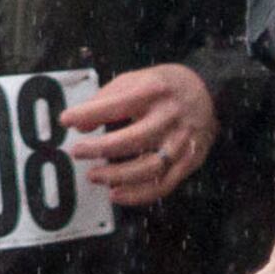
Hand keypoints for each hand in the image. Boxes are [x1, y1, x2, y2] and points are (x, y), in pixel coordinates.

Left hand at [66, 62, 217, 206]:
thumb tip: (80, 125)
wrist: (209, 92)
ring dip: (117, 175)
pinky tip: (116, 193)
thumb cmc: (164, 88)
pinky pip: (163, 185)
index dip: (88, 113)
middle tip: (78, 152)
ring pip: (148, 167)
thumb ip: (107, 99)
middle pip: (132, 139)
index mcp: (154, 92)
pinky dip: (138, 194)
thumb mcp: (136, 79)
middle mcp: (170, 117)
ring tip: (93, 175)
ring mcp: (182, 142)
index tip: (66, 121)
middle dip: (100, 148)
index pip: (116, 104)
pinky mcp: (190, 161)